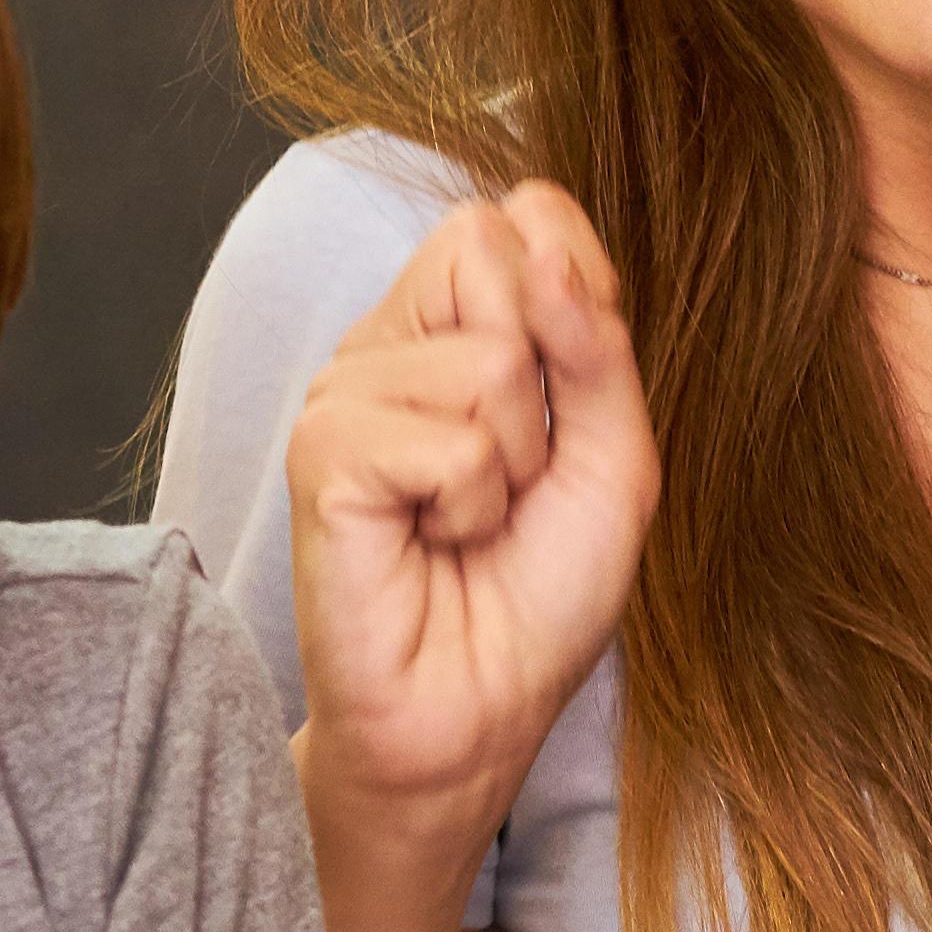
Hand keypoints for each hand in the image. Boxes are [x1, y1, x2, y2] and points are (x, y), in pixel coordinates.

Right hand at [286, 186, 653, 835]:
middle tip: (511, 481)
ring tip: (466, 525)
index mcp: (454, 328)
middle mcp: (390, 344)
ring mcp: (346, 391)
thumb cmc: (537, 595)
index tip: (564, 411)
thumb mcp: (611, 455)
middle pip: (486, 249)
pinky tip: (428, 544)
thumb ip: (594, 338)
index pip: (520, 217)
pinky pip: (447, 438)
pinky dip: (468, 505)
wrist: (477, 713)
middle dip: (541, 380)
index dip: (573, 298)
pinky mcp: (320, 450)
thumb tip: (538, 225)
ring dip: (511, 465)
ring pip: (484, 360)